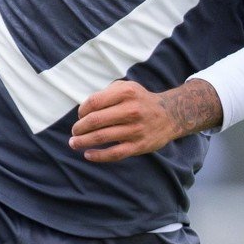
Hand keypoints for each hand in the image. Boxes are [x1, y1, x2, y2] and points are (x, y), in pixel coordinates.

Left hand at [70, 79, 222, 162]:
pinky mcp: (139, 146)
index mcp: (126, 93)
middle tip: (74, 132)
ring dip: (83, 142)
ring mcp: (135, 129)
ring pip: (101, 137)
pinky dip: (98, 156)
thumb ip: (106, 94)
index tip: (80, 116)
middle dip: (79, 128)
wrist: (170, 115)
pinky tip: (88, 154)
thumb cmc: (141, 101)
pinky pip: (114, 153)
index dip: (81, 111)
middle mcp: (131, 110)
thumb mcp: (127, 87)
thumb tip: (83, 110)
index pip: (94, 102)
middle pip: (95, 121)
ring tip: (74, 143)